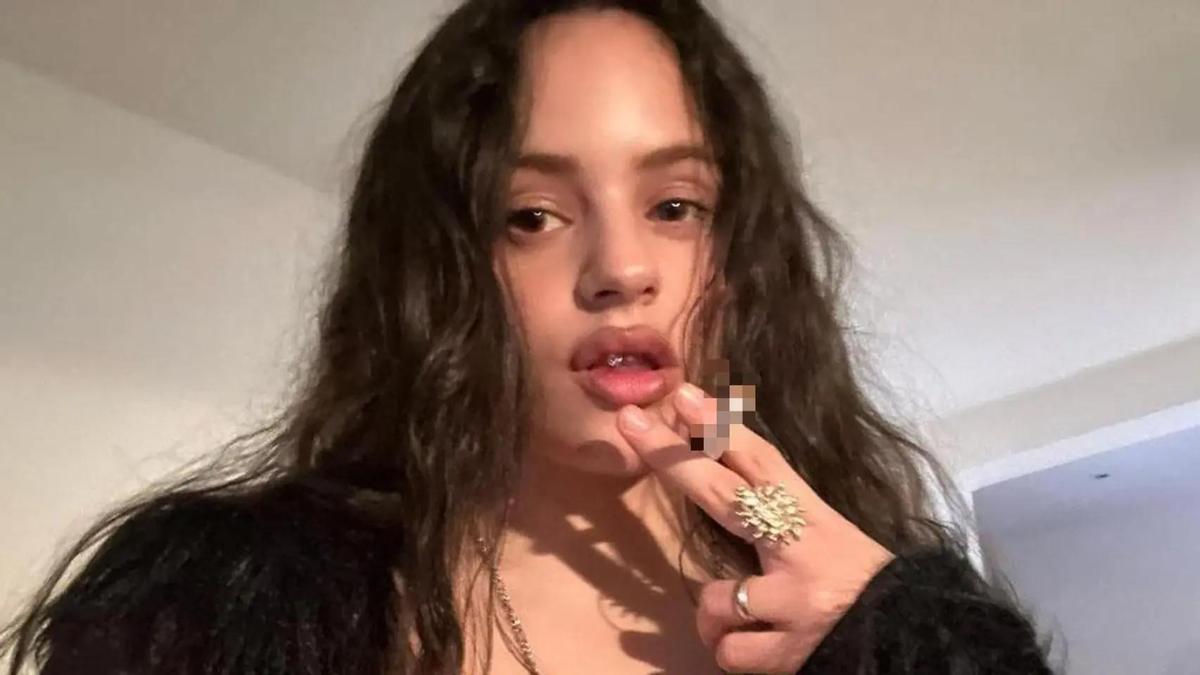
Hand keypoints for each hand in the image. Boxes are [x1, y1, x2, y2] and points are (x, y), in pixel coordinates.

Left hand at [615, 382, 894, 673]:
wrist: (915, 640)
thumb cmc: (863, 584)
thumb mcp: (826, 535)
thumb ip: (776, 510)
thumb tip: (716, 463)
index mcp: (815, 519)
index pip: (763, 463)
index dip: (720, 427)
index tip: (682, 396)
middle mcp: (802, 554)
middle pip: (726, 496)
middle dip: (675, 459)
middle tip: (630, 424)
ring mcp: (793, 604)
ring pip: (715, 597)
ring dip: (717, 611)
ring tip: (744, 616)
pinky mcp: (789, 654)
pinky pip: (729, 651)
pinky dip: (732, 649)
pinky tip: (753, 644)